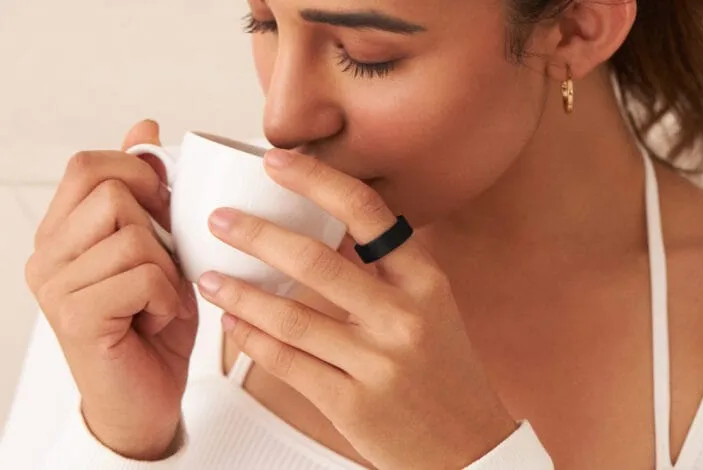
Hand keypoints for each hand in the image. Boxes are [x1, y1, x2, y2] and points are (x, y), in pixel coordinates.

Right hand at [25, 120, 198, 459]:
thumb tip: (144, 126)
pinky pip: (142, 275)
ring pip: (131, 235)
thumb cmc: (154, 321)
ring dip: (166, 268)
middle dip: (156, 226)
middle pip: (110, 193)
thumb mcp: (159, 246)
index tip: (165, 207)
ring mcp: (54, 286)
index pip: (87, 165)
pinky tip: (156, 319)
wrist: (146, 397)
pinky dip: (166, 297)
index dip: (139, 173)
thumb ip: (146, 191)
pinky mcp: (74, 317)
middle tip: (162, 265)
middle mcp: (46, 255)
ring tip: (157, 299)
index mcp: (63, 231)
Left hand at [196, 149, 515, 469]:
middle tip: (221, 220)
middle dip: (257, 235)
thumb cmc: (444, 373)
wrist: (466, 447)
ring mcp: (378, 362)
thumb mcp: (433, 310)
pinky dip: (253, 340)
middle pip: (317, 262)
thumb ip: (387, 271)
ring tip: (210, 276)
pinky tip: (234, 325)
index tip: (277, 162)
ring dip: (241, 292)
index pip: (369, 214)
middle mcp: (404, 317)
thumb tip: (329, 229)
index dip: (318, 180)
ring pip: (292, 316)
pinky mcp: (352, 404)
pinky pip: (288, 363)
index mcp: (425, 283)